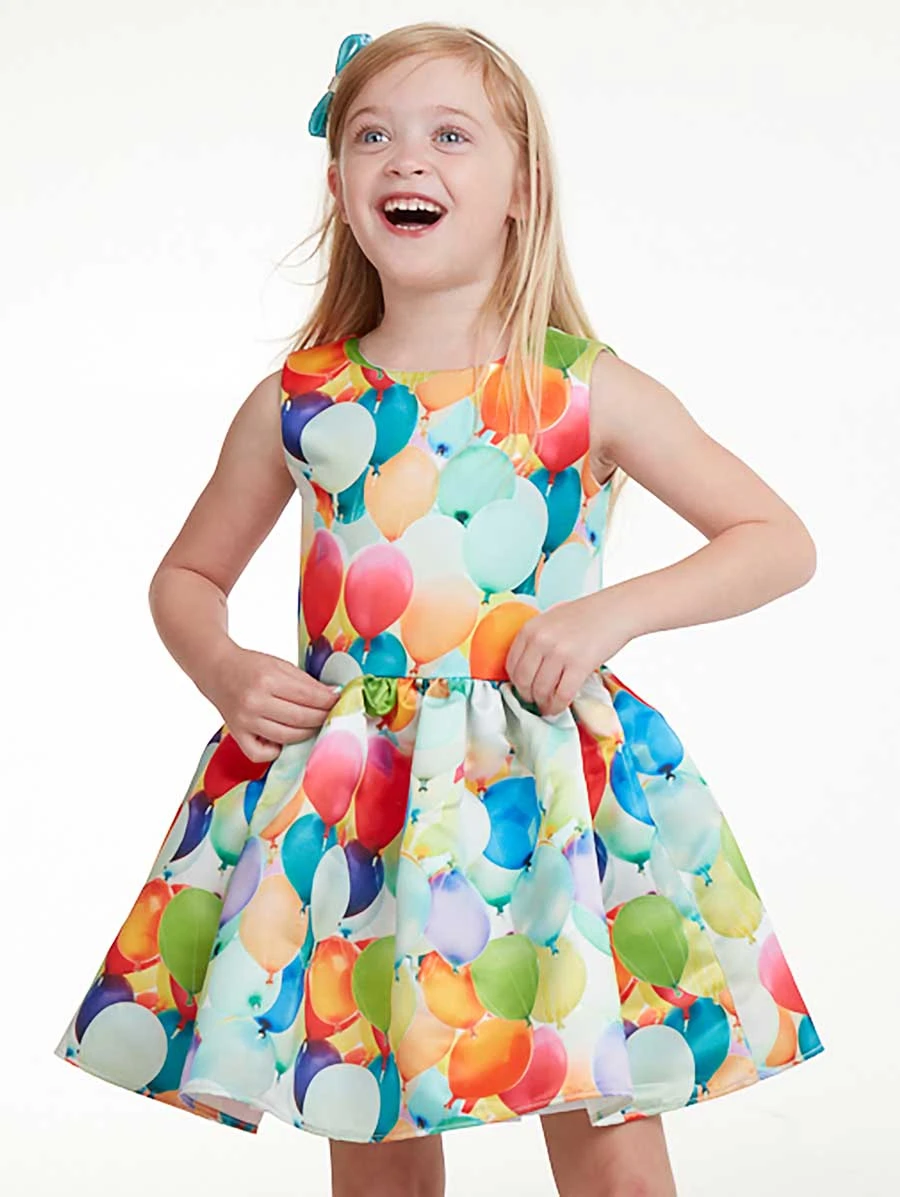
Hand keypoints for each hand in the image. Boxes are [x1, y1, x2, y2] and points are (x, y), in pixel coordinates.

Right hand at [204, 644, 339, 761]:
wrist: (217, 671)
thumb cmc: (251, 667)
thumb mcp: (280, 665)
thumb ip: (306, 682)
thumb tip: (333, 696)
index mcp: (267, 680)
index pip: (308, 696)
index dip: (329, 701)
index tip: (341, 701)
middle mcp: (254, 703)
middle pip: (300, 719)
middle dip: (323, 718)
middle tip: (332, 715)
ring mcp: (245, 722)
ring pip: (287, 737)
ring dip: (307, 733)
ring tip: (315, 725)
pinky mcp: (237, 735)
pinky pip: (262, 754)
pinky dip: (277, 751)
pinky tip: (286, 739)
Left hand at [505, 592, 632, 715]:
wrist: (616, 610)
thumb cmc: (587, 615)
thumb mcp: (551, 619)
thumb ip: (537, 639)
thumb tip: (527, 667)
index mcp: (530, 628)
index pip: (511, 665)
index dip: (516, 682)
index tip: (523, 689)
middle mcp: (540, 640)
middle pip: (523, 681)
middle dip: (528, 696)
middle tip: (535, 701)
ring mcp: (559, 653)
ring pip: (541, 691)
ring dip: (543, 703)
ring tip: (548, 706)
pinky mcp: (579, 665)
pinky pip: (562, 695)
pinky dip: (558, 706)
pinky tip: (559, 707)